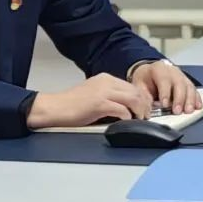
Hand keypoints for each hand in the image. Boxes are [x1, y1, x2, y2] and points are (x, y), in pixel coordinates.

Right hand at [26, 73, 152, 128]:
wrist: (56, 107)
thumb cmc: (72, 105)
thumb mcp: (94, 94)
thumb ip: (110, 96)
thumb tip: (127, 106)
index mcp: (105, 78)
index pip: (131, 85)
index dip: (141, 98)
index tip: (145, 108)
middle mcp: (106, 82)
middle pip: (135, 91)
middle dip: (144, 104)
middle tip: (145, 116)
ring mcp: (103, 92)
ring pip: (133, 98)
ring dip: (139, 110)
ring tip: (140, 119)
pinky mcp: (100, 103)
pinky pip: (122, 110)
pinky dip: (128, 117)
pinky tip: (126, 122)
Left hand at [131, 61, 201, 114]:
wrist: (150, 71)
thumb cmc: (145, 78)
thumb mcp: (139, 84)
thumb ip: (143, 95)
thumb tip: (147, 108)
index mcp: (158, 69)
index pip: (164, 80)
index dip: (165, 93)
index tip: (165, 104)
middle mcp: (172, 71)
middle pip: (179, 83)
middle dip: (179, 99)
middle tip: (177, 111)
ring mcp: (181, 76)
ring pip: (189, 86)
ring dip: (190, 100)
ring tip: (188, 111)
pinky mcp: (187, 82)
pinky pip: (194, 89)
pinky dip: (196, 98)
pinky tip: (197, 106)